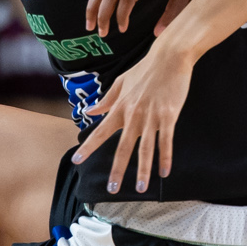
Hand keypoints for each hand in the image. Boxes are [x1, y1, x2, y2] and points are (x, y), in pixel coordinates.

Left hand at [71, 40, 193, 193]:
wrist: (169, 56)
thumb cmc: (145, 68)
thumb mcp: (121, 81)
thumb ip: (107, 99)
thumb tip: (91, 110)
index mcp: (120, 107)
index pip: (101, 131)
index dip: (88, 147)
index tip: (76, 160)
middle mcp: (133, 115)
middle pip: (123, 147)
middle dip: (117, 170)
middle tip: (112, 190)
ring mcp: (152, 116)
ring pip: (146, 149)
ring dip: (142, 171)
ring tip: (140, 188)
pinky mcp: (169, 115)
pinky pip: (165, 141)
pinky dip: (165, 158)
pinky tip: (164, 172)